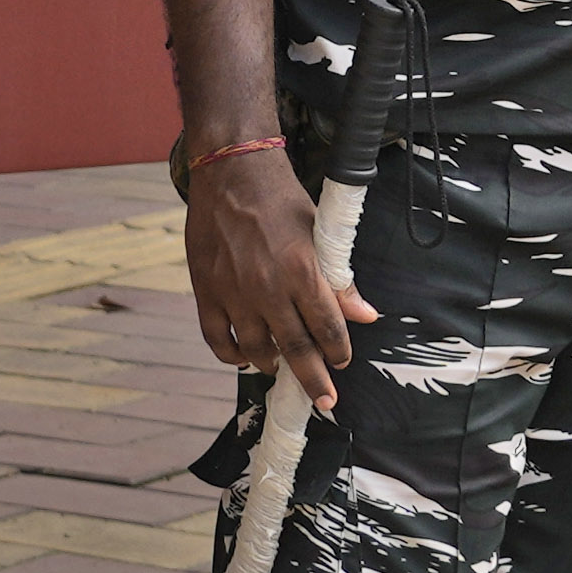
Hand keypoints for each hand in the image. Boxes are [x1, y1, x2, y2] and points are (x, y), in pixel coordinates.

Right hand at [176, 136, 356, 389]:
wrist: (231, 171)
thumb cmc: (281, 199)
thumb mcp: (319, 233)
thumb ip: (339, 280)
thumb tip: (366, 315)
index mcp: (301, 270)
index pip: (327, 326)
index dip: (338, 351)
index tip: (343, 364)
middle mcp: (267, 286)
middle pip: (295, 347)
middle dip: (313, 378)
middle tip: (324, 401)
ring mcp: (233, 291)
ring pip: (255, 348)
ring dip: (271, 364)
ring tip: (281, 368)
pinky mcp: (205, 289)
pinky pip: (216, 338)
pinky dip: (231, 355)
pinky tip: (243, 358)